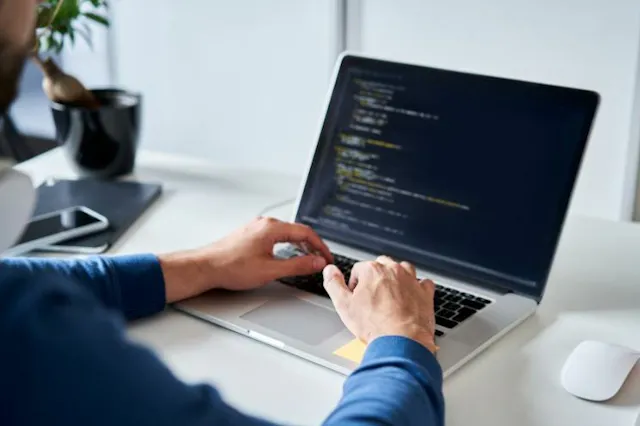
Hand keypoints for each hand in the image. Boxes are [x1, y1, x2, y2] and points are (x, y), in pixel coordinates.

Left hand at [159, 217, 332, 301]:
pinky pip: (275, 235)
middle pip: (297, 230)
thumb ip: (298, 265)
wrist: (205, 267)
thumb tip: (316, 262)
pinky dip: (287, 244)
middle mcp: (264, 224)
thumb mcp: (270, 270)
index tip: (327, 257)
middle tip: (321, 259)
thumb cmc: (231, 267)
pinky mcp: (250, 234)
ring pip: (286, 233)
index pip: (306, 232)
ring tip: (308, 257)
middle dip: (312, 245)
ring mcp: (256, 227)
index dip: (320, 246)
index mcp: (271, 228)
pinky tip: (288, 254)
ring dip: (300, 244)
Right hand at [323, 256, 436, 352]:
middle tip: (372, 297)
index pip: (359, 269)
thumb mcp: (343, 305)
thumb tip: (329, 270)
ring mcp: (411, 281)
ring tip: (390, 295)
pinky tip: (411, 297)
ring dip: (397, 278)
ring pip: (403, 269)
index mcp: (373, 270)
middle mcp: (394, 271)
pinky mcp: (425, 293)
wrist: (401, 343)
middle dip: (376, 277)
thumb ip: (334, 284)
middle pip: (381, 265)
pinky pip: (423, 282)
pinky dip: (418, 287)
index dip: (355, 284)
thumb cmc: (375, 326)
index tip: (357, 297)